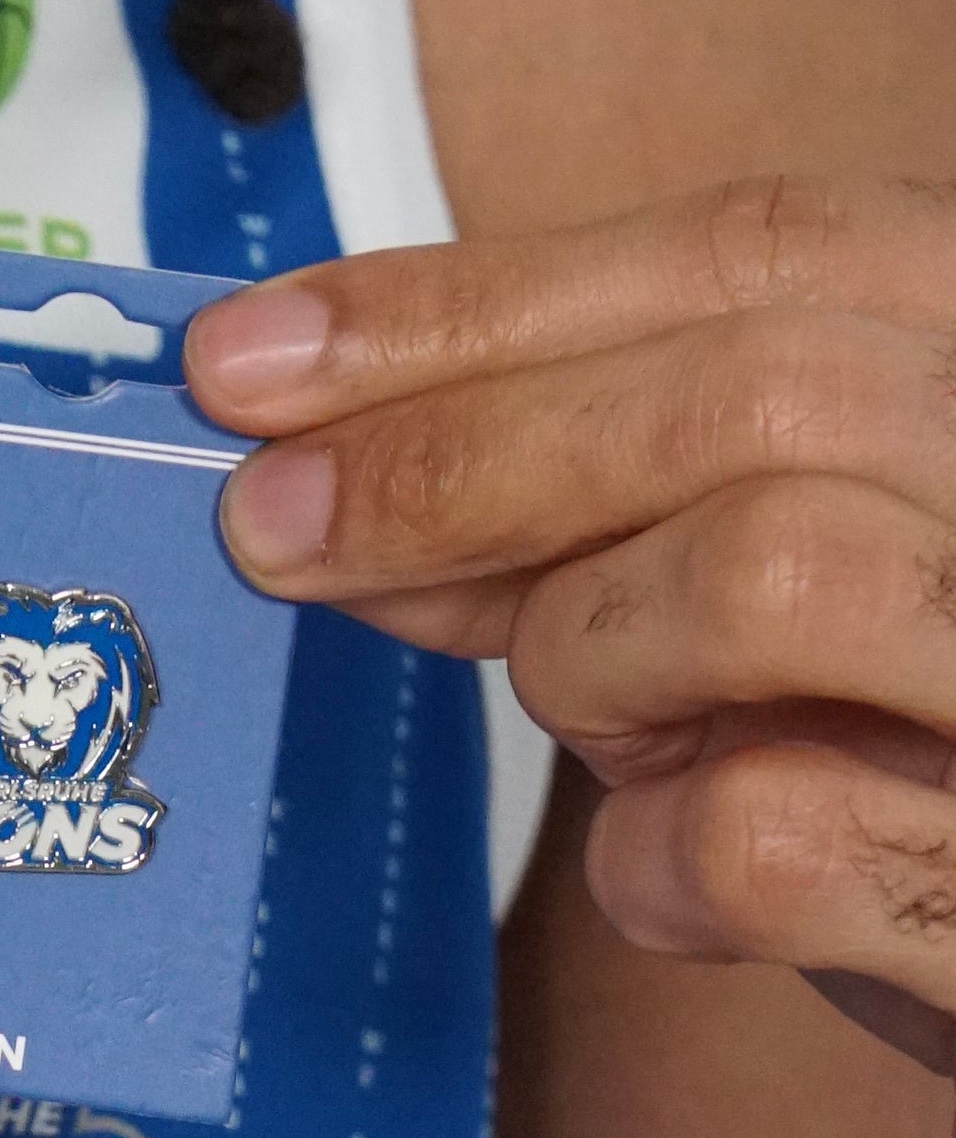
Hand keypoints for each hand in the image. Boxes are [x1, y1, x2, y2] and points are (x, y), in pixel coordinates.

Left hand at [186, 177, 955, 1075]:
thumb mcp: (750, 589)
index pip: (750, 256)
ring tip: (599, 723)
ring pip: (770, 569)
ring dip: (591, 650)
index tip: (248, 362)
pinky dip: (654, 865)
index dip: (471, 300)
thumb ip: (573, 515)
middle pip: (751, 390)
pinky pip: (770, 835)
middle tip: (267, 525)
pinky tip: (672, 882)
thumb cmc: (903, 750)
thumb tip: (313, 486)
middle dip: (459, 455)